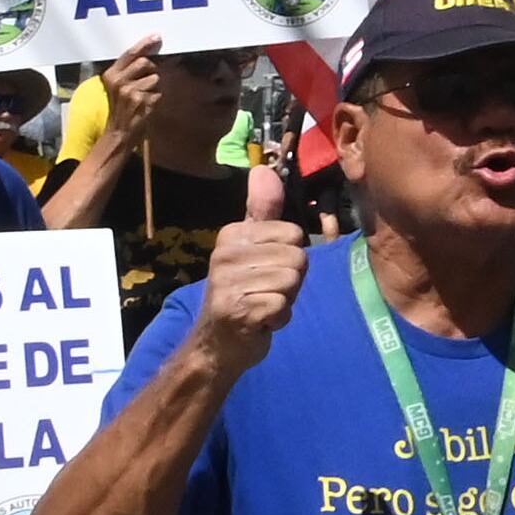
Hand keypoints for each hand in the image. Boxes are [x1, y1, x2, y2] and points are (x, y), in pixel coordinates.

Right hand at [92, 37, 164, 150]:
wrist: (118, 132)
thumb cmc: (122, 108)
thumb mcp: (119, 87)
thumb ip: (130, 71)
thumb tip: (152, 54)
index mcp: (111, 75)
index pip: (130, 54)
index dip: (144, 44)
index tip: (156, 38)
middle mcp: (119, 81)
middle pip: (146, 63)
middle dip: (153, 70)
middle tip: (149, 82)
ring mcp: (130, 91)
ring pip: (155, 78)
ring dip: (155, 87)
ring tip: (144, 98)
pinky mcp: (141, 100)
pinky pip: (159, 92)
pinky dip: (157, 98)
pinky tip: (146, 106)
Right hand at [191, 161, 309, 367]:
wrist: (216, 345)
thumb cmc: (243, 293)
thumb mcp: (252, 248)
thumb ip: (262, 210)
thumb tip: (264, 169)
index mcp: (231, 235)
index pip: (295, 234)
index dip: (291, 257)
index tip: (267, 271)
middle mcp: (225, 255)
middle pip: (298, 259)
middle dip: (291, 282)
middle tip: (265, 292)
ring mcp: (228, 284)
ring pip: (292, 282)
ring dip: (285, 301)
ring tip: (262, 305)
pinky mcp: (238, 311)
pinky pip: (283, 307)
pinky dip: (278, 319)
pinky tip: (260, 322)